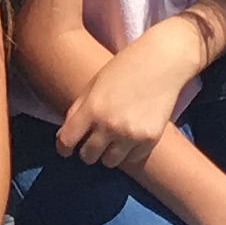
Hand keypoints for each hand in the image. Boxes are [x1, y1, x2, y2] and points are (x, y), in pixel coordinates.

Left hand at [53, 31, 199, 173]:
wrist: (162, 62)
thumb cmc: (125, 68)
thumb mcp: (94, 83)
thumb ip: (78, 110)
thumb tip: (65, 137)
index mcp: (92, 108)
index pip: (67, 141)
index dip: (63, 148)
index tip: (65, 150)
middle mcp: (110, 125)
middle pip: (88, 156)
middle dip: (87, 149)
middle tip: (93, 140)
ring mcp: (131, 135)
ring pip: (110, 162)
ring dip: (108, 153)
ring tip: (113, 138)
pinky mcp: (150, 140)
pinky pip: (132, 159)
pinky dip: (129, 151)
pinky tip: (132, 133)